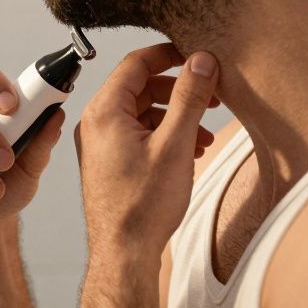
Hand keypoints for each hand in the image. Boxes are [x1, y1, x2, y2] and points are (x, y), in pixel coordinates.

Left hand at [73, 43, 220, 259]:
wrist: (124, 252)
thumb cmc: (143, 205)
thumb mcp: (175, 144)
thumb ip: (189, 98)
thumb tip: (201, 60)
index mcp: (104, 111)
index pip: (135, 63)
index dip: (169, 55)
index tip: (197, 54)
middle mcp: (96, 123)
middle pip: (140, 87)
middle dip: (179, 89)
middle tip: (211, 94)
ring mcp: (101, 143)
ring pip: (143, 112)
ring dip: (176, 115)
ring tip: (205, 131)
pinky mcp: (110, 160)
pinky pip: (139, 133)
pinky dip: (165, 134)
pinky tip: (190, 149)